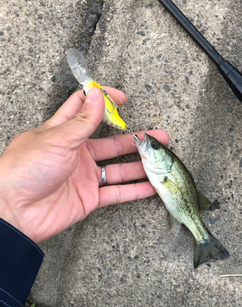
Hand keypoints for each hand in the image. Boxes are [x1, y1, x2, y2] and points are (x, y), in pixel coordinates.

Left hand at [0, 87, 168, 243]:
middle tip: (157, 136)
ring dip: (139, 165)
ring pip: (118, 168)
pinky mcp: (88, 198)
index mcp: (63, 132)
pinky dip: (134, 190)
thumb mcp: (57, 139)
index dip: (104, 101)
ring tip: (162, 160)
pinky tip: (151, 187)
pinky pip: (116, 192)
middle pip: (111, 143)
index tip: (123, 99)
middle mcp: (76, 153)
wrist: (14, 211)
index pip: (85, 110)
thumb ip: (83, 121)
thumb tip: (98, 95)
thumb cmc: (26, 169)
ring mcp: (84, 176)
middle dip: (134, 139)